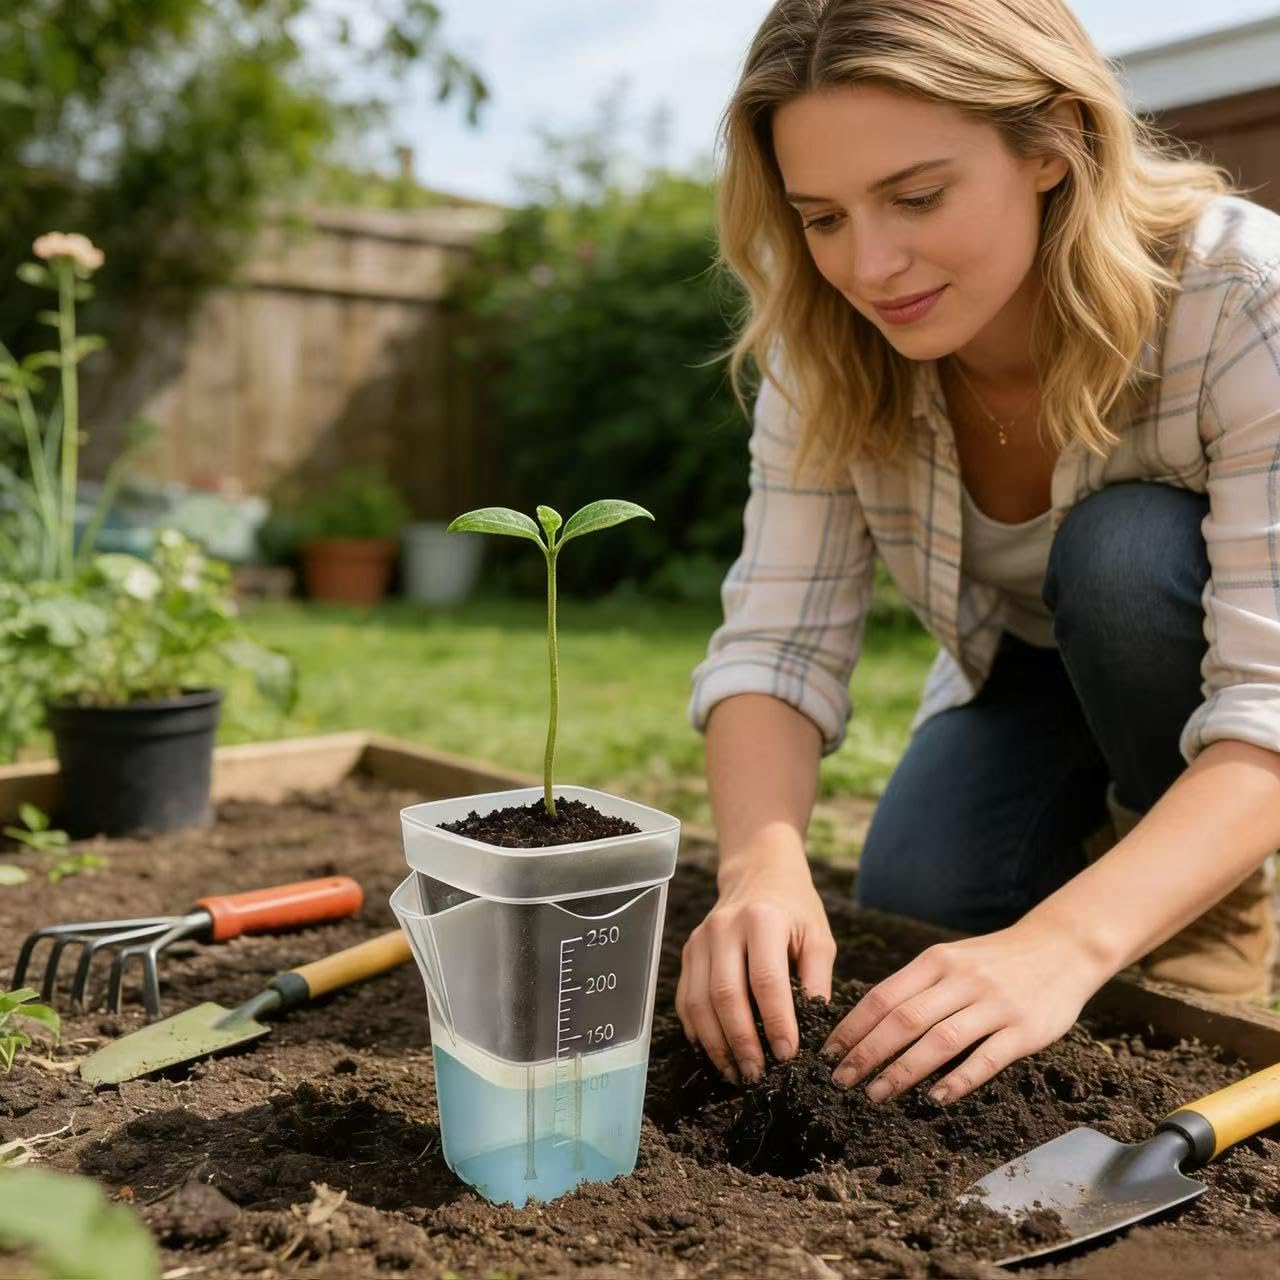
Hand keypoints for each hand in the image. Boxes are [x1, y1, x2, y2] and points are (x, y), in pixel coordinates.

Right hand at [675, 852, 834, 1084]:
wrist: (759, 875)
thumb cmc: (795, 910)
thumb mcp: (819, 938)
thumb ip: (817, 983)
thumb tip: (814, 1035)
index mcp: (762, 920)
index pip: (766, 980)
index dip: (777, 1023)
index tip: (788, 1056)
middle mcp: (724, 928)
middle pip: (725, 995)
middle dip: (742, 1042)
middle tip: (758, 1075)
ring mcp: (700, 940)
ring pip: (699, 1002)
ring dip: (717, 1044)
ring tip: (737, 1073)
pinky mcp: (688, 953)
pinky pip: (685, 1000)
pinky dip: (698, 1032)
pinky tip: (716, 1053)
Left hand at [820, 920, 1112, 1103]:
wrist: (1061, 947)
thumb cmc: (996, 959)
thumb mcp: (952, 958)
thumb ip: (918, 985)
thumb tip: (869, 1023)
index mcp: (936, 960)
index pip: (883, 996)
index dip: (853, 1027)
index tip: (829, 1054)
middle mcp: (961, 980)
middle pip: (903, 1020)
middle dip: (867, 1053)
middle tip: (841, 1081)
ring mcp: (994, 1004)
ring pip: (939, 1041)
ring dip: (902, 1071)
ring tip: (876, 1094)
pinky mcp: (1025, 1030)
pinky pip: (986, 1059)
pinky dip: (957, 1080)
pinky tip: (935, 1098)